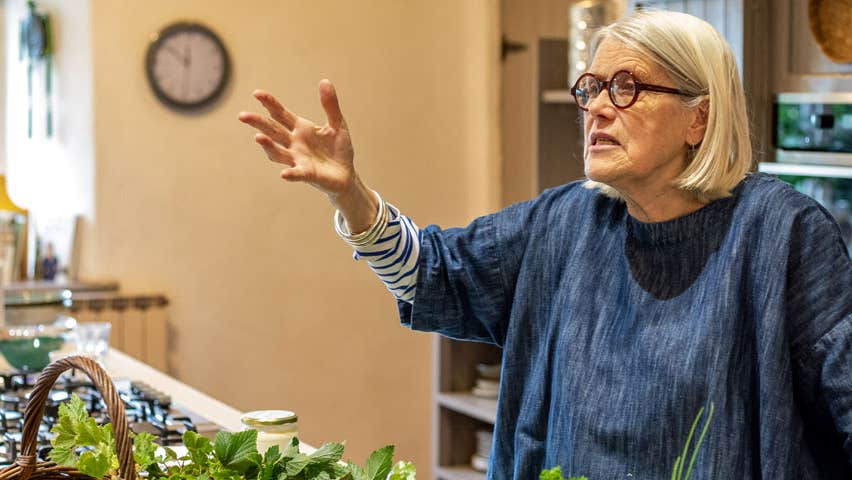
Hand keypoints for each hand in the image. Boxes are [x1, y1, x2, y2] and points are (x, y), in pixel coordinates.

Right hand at [238, 79, 356, 197]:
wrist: (346, 175)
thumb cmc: (339, 149)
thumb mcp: (337, 124)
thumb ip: (330, 105)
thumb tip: (324, 80)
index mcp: (300, 128)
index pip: (280, 114)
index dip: (269, 103)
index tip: (257, 93)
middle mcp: (294, 143)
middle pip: (273, 131)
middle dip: (258, 123)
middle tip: (243, 116)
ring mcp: (298, 159)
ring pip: (278, 152)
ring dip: (268, 146)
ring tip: (258, 138)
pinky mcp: (308, 174)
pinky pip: (297, 173)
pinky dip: (291, 173)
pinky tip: (284, 174)